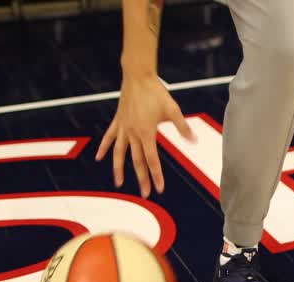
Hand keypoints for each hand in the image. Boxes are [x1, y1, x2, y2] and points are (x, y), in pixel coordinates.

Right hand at [95, 75, 195, 197]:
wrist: (138, 76)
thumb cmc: (157, 92)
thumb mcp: (173, 109)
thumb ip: (182, 127)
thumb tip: (194, 141)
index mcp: (146, 133)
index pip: (152, 160)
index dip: (156, 176)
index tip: (159, 189)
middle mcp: (133, 133)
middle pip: (137, 161)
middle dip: (142, 179)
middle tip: (145, 194)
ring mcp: (123, 128)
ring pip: (119, 153)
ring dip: (118, 169)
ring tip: (118, 183)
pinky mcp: (118, 121)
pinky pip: (109, 137)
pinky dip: (104, 148)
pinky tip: (99, 158)